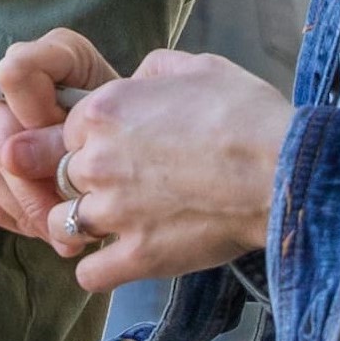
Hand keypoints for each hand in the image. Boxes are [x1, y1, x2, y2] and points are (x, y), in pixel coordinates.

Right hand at [0, 29, 121, 240]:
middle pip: (0, 138)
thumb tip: (20, 158)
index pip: (15, 72)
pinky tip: (37, 224)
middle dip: (37, 189)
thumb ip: (82, 126)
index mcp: (58, 53)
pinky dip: (5, 210)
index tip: (71, 145)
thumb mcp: (123, 122)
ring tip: (61, 229)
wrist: (122, 146)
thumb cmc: (126, 132)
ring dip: (23, 208)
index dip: (37, 115)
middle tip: (72, 218)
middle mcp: (13, 74)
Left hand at [41, 49, 293, 291]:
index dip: (88, 138)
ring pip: (61, 222)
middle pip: (57, 173)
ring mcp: (113, 211)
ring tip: (114, 222)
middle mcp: (97, 161)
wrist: (282, 172)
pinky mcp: (137, 256)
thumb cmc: (245, 115)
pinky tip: (118, 258)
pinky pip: (88, 273)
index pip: (65, 128)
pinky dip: (98, 269)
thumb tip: (138, 82)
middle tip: (120, 183)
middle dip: (81, 178)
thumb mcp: (197, 67)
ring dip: (80, 222)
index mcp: (103, 112)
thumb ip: (152, 72)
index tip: (115, 146)